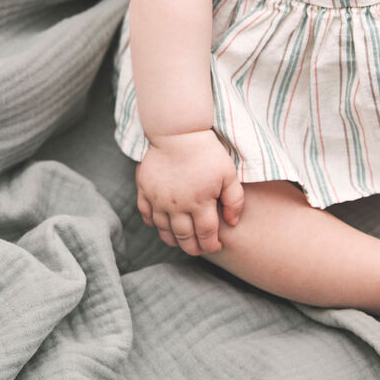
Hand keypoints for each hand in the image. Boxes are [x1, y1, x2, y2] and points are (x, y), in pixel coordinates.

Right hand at [136, 128, 244, 255]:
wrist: (177, 131)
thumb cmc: (206, 151)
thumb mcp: (229, 173)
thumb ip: (235, 200)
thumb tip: (232, 222)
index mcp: (199, 202)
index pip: (206, 236)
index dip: (212, 245)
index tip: (216, 245)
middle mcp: (177, 205)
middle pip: (184, 238)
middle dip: (194, 247)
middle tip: (199, 247)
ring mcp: (158, 198)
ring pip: (164, 231)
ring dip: (174, 239)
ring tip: (182, 239)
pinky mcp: (144, 189)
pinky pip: (146, 215)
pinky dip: (154, 224)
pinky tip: (162, 223)